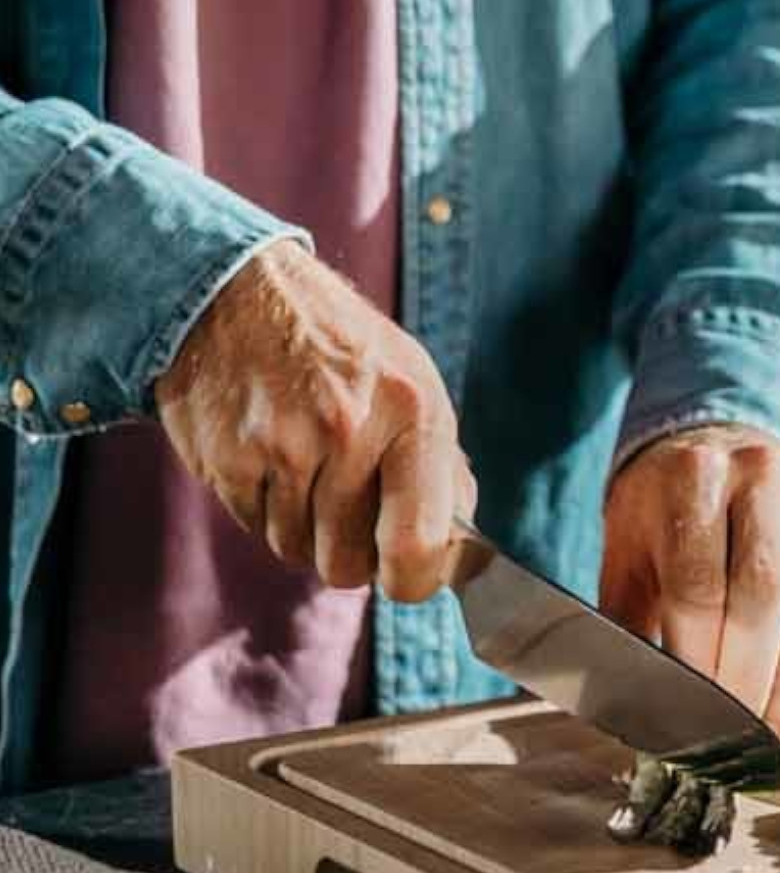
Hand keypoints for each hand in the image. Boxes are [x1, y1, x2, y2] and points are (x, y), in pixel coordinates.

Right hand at [156, 240, 474, 600]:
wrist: (240, 293)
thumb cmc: (341, 346)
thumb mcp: (413, 382)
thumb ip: (440, 466)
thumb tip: (458, 550)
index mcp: (414, 411)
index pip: (419, 545)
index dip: (416, 579)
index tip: (409, 575)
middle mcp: (350, 431)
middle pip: (349, 566)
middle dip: (352, 553)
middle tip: (350, 508)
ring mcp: (283, 447)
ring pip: (298, 552)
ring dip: (305, 529)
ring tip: (307, 468)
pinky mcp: (228, 461)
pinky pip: (255, 529)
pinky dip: (265, 509)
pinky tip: (271, 459)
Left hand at [600, 426, 779, 733]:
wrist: (719, 443)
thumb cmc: (662, 513)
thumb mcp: (627, 551)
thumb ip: (627, 622)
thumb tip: (630, 708)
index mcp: (693, 474)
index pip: (698, 581)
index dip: (697, 658)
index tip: (686, 715)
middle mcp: (762, 473)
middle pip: (762, 591)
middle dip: (746, 676)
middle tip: (728, 736)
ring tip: (764, 731)